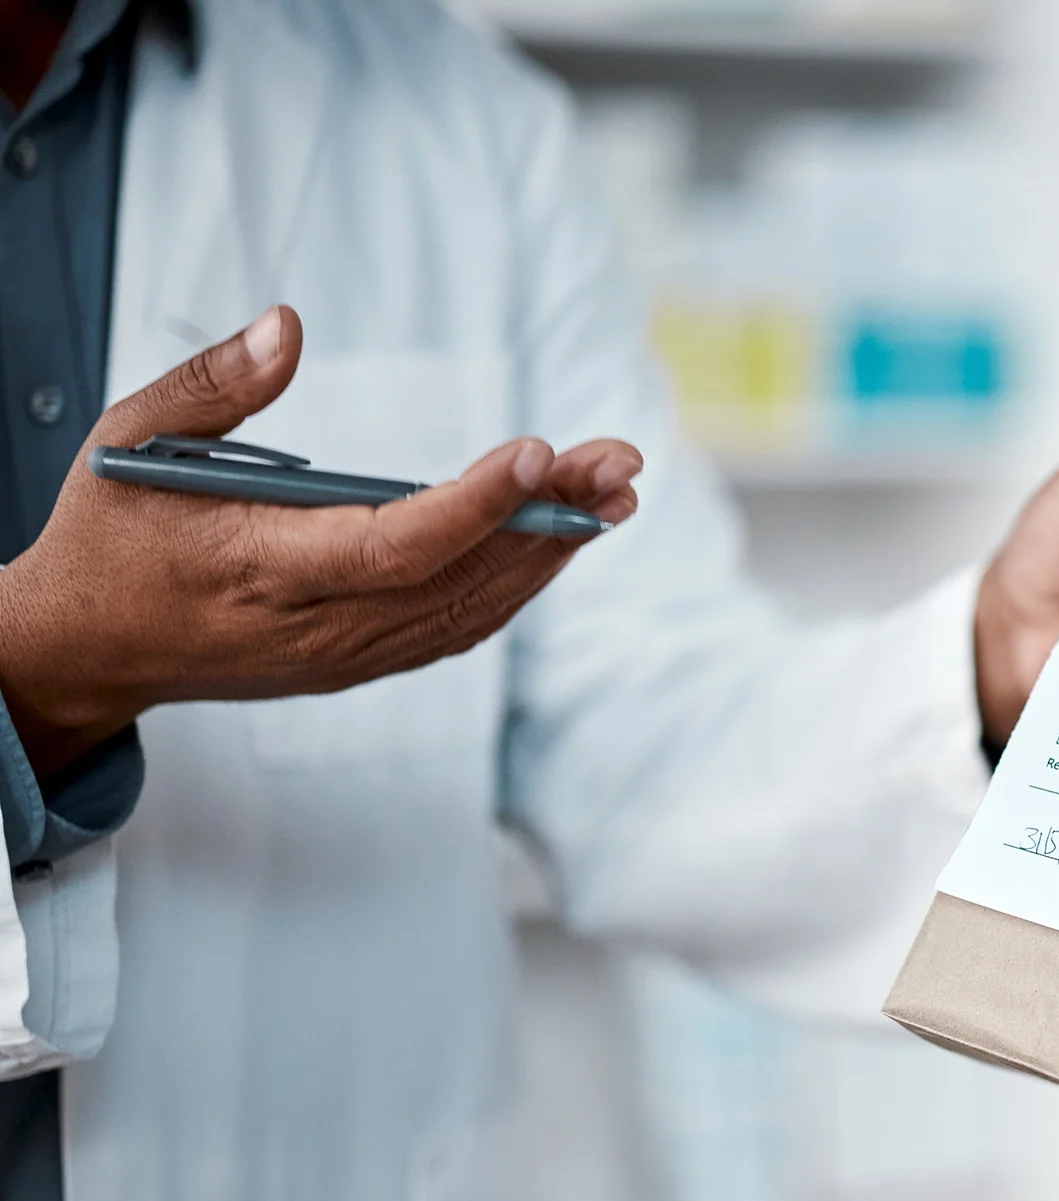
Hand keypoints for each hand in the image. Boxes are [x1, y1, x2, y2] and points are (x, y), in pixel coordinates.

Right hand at [0, 306, 642, 778]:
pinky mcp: (360, 663)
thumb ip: (210, 385)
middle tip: (619, 461)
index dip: (475, 505)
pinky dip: (519, 582)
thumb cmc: (112, 531)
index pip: (390, 547)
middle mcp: (314, 625)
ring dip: (551, 550)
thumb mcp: (129, 441)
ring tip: (616, 491)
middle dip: (550, 517)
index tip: (540, 452)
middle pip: (457, 576)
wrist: (86, 650)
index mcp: (258, 567)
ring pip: (472, 608)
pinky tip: (564, 537)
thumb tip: (287, 325)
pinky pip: (457, 626)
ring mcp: (344, 655)